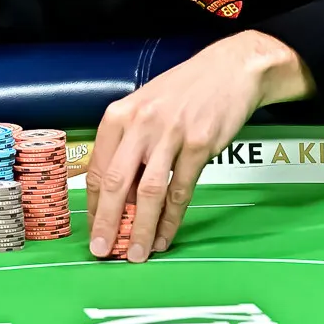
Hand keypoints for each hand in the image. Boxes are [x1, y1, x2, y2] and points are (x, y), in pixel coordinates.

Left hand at [86, 31, 312, 262]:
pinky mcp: (198, 145)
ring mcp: (170, 134)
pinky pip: (180, 191)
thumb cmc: (186, 89)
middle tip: (103, 251)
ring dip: (141, 228)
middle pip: (117, 183)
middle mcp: (140, 124)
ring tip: (137, 253)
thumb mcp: (146, 107)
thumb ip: (128, 144)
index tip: (93, 229)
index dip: (95, 205)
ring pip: (149, 193)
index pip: (99, 169)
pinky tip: (166, 235)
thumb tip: (117, 192)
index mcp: (120, 115)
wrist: (230, 69)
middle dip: (108, 223)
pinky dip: (172, 219)